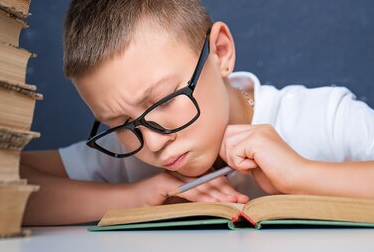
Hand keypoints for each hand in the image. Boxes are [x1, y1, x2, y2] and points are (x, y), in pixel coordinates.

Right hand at [132, 169, 248, 206]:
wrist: (131, 202)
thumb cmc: (156, 201)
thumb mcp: (181, 201)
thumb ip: (197, 198)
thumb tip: (218, 202)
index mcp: (189, 174)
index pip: (212, 178)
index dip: (227, 186)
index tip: (239, 195)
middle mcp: (184, 172)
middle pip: (210, 179)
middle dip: (227, 190)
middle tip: (241, 199)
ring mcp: (175, 175)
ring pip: (202, 185)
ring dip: (218, 195)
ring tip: (232, 201)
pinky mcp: (166, 183)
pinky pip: (188, 191)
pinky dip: (201, 197)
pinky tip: (211, 202)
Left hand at [220, 124, 307, 193]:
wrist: (298, 179)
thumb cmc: (281, 176)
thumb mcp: (257, 161)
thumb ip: (244, 153)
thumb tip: (225, 153)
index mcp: (261, 131)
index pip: (232, 132)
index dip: (229, 149)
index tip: (237, 164)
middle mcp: (259, 128)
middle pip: (227, 133)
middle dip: (227, 153)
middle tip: (241, 166)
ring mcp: (258, 132)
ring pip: (228, 142)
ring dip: (234, 160)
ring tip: (250, 167)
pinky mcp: (257, 140)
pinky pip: (234, 151)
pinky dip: (240, 164)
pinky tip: (254, 167)